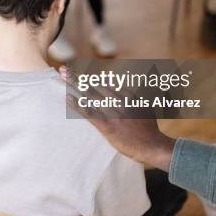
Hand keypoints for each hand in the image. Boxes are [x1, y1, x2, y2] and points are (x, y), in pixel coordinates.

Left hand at [60, 67, 175, 171]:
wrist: (153, 146)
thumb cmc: (150, 128)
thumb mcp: (146, 106)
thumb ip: (137, 94)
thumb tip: (132, 83)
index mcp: (126, 95)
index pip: (103, 83)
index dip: (88, 77)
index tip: (75, 71)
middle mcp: (118, 101)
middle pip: (93, 85)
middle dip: (77, 77)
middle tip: (63, 69)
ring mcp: (112, 113)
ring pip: (89, 95)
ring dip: (74, 84)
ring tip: (61, 76)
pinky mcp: (108, 126)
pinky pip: (89, 113)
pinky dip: (78, 104)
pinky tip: (68, 97)